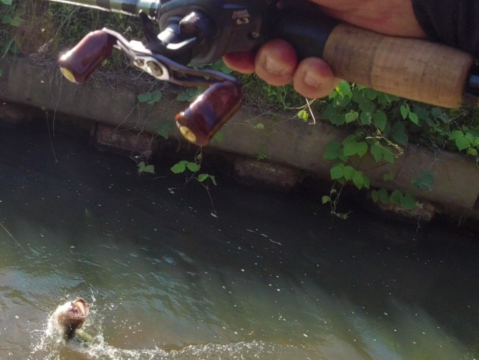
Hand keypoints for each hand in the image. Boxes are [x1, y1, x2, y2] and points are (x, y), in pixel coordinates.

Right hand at [223, 0, 427, 98]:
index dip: (238, 40)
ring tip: (298, 64)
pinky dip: (310, 82)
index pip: (252, 21)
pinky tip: (322, 71)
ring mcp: (317, 41)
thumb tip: (245, 7)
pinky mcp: (336, 63)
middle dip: (262, 59)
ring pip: (282, 70)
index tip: (232, 54)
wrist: (417, 8)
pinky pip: (311, 82)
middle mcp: (299, 17)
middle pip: (260, 49)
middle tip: (279, 55)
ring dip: (283, 72)